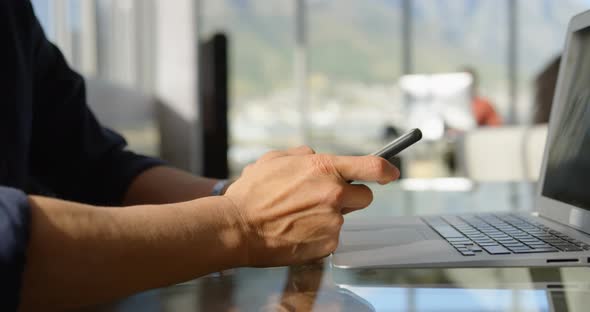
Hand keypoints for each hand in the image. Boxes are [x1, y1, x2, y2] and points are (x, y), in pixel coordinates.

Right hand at [223, 146, 399, 266]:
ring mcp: (332, 221)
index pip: (372, 166)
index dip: (387, 169)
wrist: (237, 227)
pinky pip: (331, 236)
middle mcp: (334, 194)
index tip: (391, 173)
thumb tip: (315, 156)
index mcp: (324, 168)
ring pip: (343, 218)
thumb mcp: (275, 158)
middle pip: (364, 196)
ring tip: (298, 216)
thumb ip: (303, 154)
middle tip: (324, 198)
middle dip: (349, 197)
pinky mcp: (327, 244)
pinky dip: (318, 234)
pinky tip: (297, 230)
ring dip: (328, 216)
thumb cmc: (252, 193)